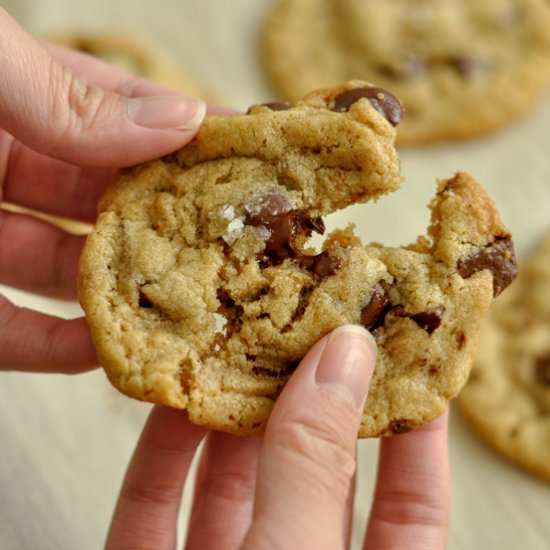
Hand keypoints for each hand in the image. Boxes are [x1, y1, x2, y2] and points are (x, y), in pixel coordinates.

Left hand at [0, 8, 206, 372]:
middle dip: (166, 223)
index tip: (240, 164)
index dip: (184, 134)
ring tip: (181, 307)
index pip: (120, 111)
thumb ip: (61, 92)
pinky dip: (55, 341)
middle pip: (103, 197)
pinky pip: (3, 325)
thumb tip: (178, 115)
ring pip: (62, 267)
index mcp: (3, 86)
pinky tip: (104, 350)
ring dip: (120, 291)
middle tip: (227, 247)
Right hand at [106, 325, 449, 549]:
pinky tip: (170, 399)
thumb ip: (312, 470)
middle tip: (308, 325)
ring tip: (235, 343)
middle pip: (312, 474)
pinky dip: (162, 450)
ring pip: (231, 482)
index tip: (406, 354)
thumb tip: (342, 359)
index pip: (409, 503)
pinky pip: (154, 505)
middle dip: (306, 397)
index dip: (413, 427)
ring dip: (229, 414)